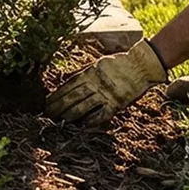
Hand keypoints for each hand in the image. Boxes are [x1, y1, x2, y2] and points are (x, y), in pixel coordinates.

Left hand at [45, 39, 166, 124]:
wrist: (141, 65)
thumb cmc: (119, 63)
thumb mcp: (98, 63)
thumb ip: (85, 73)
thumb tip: (69, 80)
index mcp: (90, 73)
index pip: (68, 85)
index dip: (57, 94)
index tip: (47, 101)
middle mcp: (95, 84)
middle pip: (72, 97)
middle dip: (59, 106)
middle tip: (47, 114)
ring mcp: (106, 94)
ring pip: (84, 107)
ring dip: (71, 115)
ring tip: (60, 121)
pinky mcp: (117, 103)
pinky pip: (102, 115)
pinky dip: (92, 121)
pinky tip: (82, 126)